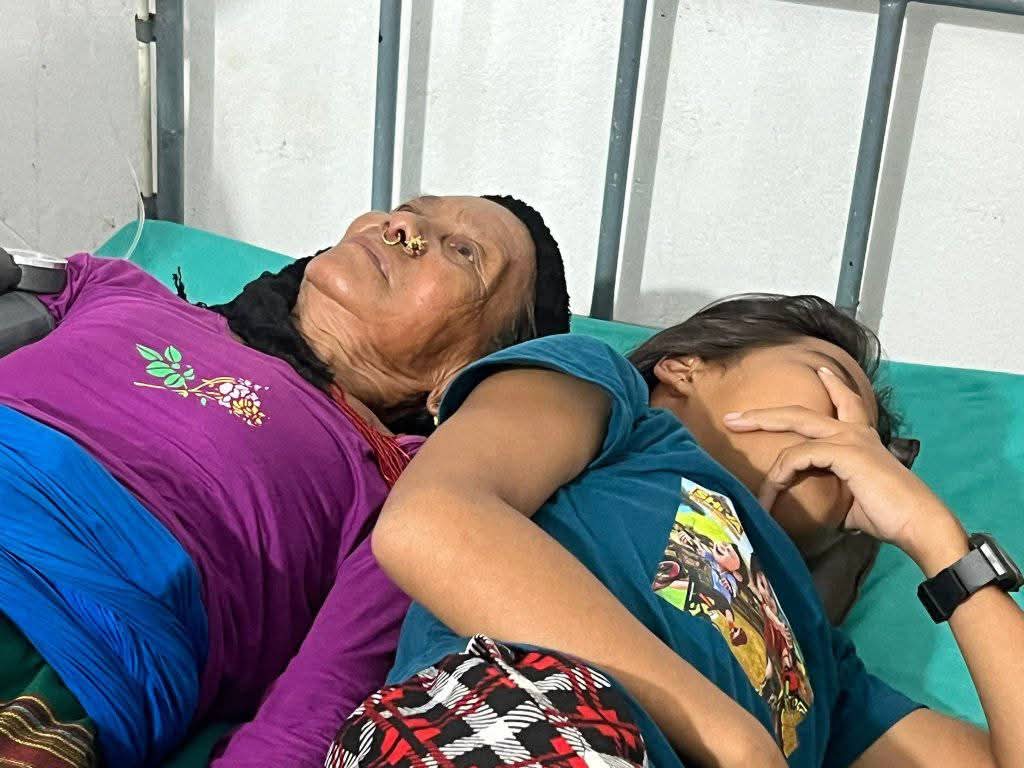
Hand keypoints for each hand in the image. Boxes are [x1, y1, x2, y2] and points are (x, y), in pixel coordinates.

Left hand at [722, 367, 957, 552]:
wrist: (919, 525)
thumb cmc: (890, 517)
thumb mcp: (852, 499)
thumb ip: (833, 490)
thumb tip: (816, 505)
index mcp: (862, 438)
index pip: (847, 401)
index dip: (834, 384)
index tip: (822, 370)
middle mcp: (856, 431)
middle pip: (801, 410)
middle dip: (764, 414)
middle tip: (735, 418)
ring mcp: (850, 438)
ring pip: (793, 425)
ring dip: (763, 443)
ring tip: (745, 467)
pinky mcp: (846, 452)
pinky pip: (799, 455)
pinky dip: (780, 474)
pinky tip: (771, 493)